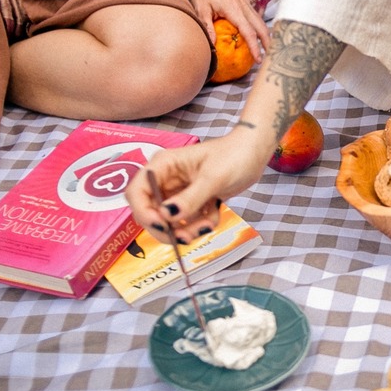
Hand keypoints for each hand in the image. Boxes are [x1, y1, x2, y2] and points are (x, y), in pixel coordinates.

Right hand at [125, 128, 268, 243]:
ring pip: (169, 222)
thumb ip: (190, 198)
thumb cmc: (234, 155)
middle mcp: (165, 180)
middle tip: (185, 237)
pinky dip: (200, 225)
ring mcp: (178, 192)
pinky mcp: (191, 202)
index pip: (136, 192)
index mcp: (163, 166)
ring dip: (186, 229)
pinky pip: (187, 222)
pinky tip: (214, 215)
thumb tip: (167, 216)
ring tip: (206, 225)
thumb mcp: (213, 178)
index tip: (162, 225)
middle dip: (167, 228)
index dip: (143, 212)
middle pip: (150, 213)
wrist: (254, 153)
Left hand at [189, 0, 270, 61]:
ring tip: (269, 50)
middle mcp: (244, 7)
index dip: (254, 47)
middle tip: (270, 59)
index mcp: (234, 10)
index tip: (258, 59)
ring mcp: (245, 4)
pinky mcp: (244, 3)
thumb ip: (208, 27)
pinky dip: (261, 29)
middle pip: (261, 28)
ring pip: (261, 22)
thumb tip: (213, 46)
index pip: (248, 32)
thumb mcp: (201, 9)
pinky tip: (260, 36)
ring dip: (267, 36)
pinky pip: (256, 18)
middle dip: (268, 43)